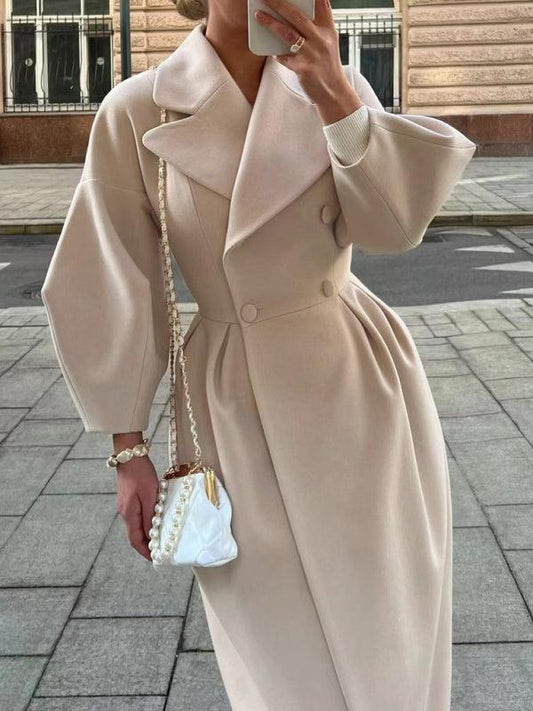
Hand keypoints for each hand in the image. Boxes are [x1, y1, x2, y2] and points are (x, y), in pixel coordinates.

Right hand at [116, 455, 158, 561]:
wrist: (130, 455)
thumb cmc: (141, 474)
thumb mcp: (150, 496)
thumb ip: (150, 516)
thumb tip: (151, 536)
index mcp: (129, 513)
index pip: (135, 540)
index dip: (145, 551)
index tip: (155, 559)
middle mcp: (125, 512)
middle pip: (135, 535)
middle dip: (147, 545)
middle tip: (161, 550)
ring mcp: (126, 505)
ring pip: (137, 526)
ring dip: (147, 534)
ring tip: (160, 538)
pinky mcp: (129, 498)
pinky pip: (138, 516)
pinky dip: (146, 523)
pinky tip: (156, 521)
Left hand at [254, 0, 363, 123]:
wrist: (334, 93)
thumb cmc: (327, 66)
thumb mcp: (328, 42)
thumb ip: (316, 27)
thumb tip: (291, 14)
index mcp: (328, 29)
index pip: (321, 3)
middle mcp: (322, 39)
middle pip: (297, 15)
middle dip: (278, 2)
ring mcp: (312, 54)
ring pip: (287, 33)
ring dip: (270, 23)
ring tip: (258, 15)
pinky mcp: (304, 69)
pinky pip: (284, 57)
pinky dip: (276, 53)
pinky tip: (272, 51)